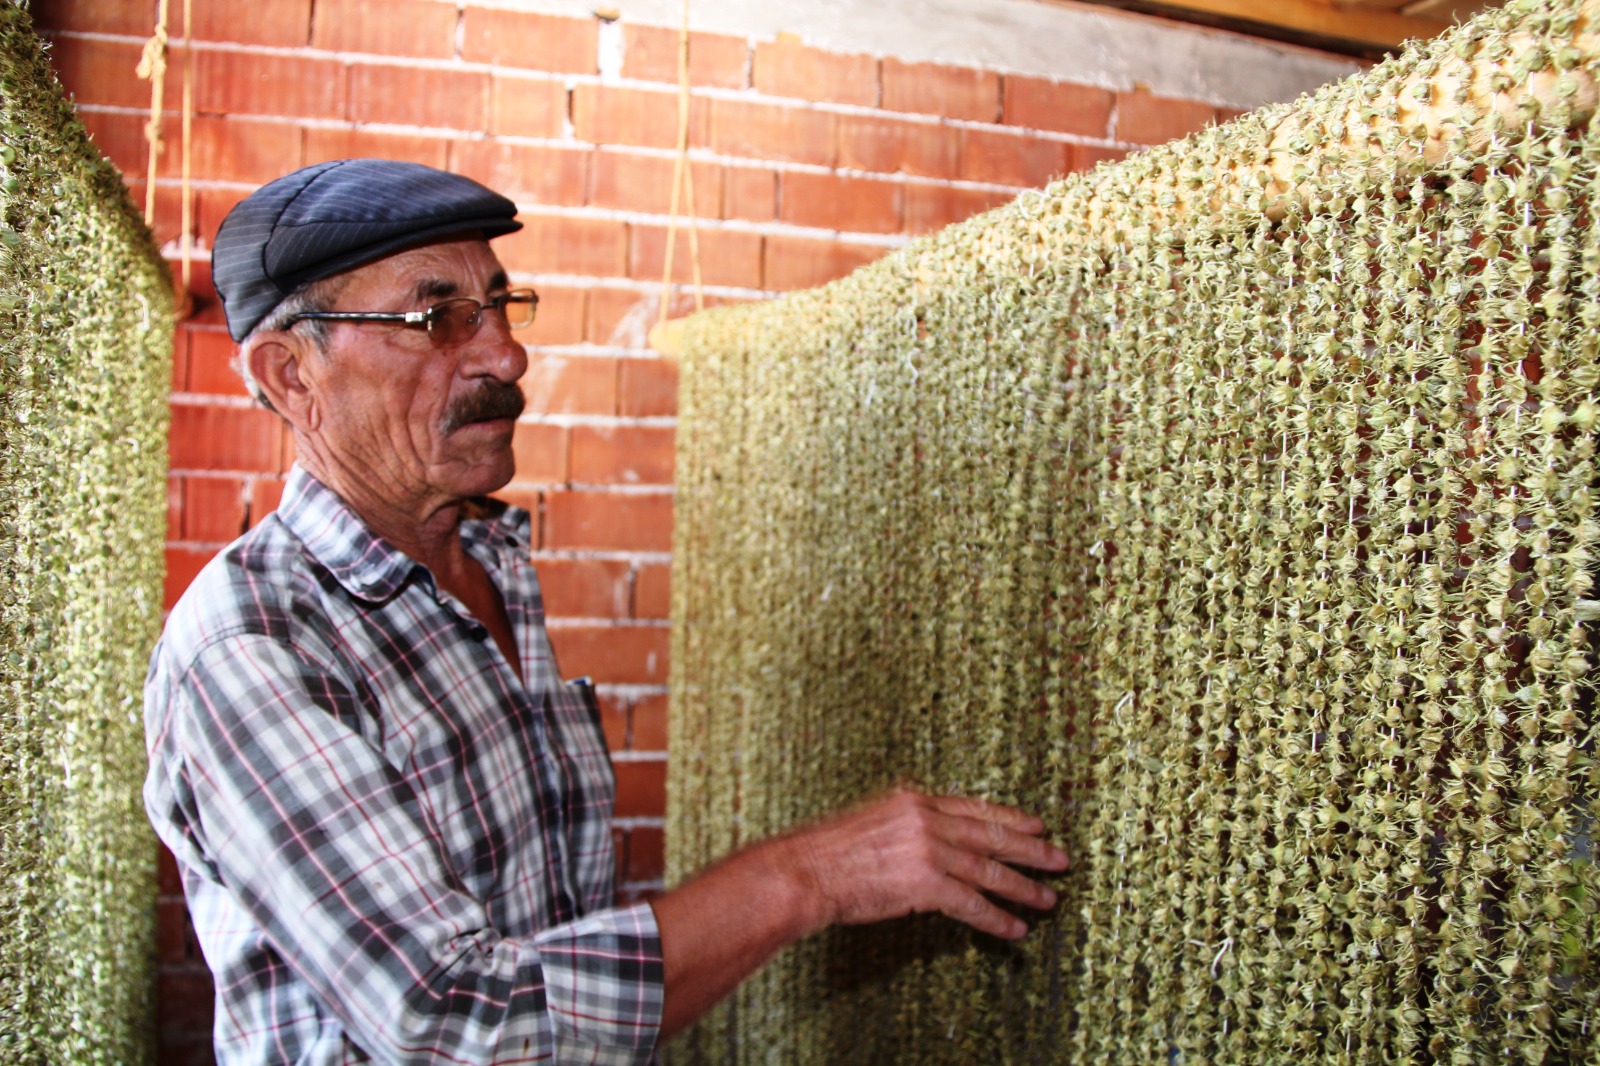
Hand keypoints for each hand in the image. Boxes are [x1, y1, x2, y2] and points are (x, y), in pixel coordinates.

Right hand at [784, 788, 1068, 939]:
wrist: (808, 870)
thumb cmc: (830, 852)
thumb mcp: (873, 820)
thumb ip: (907, 824)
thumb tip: (931, 840)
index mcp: (915, 801)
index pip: (974, 807)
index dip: (1009, 817)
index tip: (1035, 824)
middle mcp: (928, 820)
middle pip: (991, 835)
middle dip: (1030, 849)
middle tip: (1060, 859)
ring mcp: (930, 851)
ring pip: (989, 871)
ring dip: (1022, 888)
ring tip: (1047, 899)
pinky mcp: (927, 884)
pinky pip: (972, 904)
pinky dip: (996, 918)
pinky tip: (1015, 928)